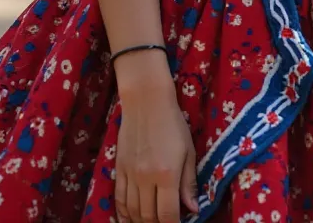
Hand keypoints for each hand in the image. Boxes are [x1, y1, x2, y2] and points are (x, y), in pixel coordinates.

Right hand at [114, 78, 197, 222]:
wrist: (146, 101)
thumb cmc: (173, 123)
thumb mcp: (188, 151)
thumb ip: (189, 182)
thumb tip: (194, 209)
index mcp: (167, 174)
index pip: (168, 214)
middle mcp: (146, 178)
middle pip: (149, 216)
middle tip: (166, 221)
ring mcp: (130, 174)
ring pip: (133, 211)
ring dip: (141, 221)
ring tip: (150, 222)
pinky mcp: (119, 169)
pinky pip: (119, 199)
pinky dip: (123, 213)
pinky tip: (129, 219)